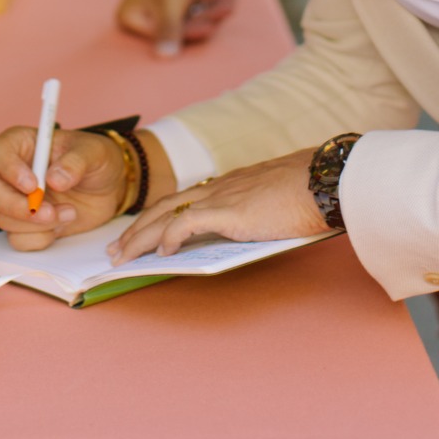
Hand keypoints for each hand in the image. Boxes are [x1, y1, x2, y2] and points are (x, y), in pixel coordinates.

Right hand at [0, 126, 126, 250]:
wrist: (112, 187)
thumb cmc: (98, 159)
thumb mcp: (94, 152)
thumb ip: (76, 162)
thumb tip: (54, 179)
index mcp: (25, 144)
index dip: (9, 169)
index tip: (32, 185)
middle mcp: (15, 172)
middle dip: (15, 205)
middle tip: (47, 212)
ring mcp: (18, 200)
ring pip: (3, 218)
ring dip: (37, 223)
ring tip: (70, 212)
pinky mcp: (27, 225)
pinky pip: (18, 239)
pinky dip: (41, 238)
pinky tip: (62, 223)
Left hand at [106, 149, 326, 264]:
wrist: (323, 181)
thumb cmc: (307, 194)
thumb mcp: (271, 203)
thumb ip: (251, 215)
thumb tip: (241, 234)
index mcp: (228, 185)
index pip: (181, 200)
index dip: (156, 216)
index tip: (141, 233)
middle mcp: (218, 188)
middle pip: (163, 207)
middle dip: (136, 230)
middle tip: (115, 250)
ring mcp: (221, 197)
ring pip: (166, 215)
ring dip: (140, 237)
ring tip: (123, 257)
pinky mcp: (228, 211)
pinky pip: (187, 224)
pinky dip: (169, 237)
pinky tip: (161, 253)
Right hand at [115, 0, 234, 55]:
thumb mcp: (169, 6)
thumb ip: (168, 31)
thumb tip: (164, 57)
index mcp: (130, 18)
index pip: (163, 34)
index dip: (188, 31)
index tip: (210, 27)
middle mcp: (140, 16)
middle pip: (177, 27)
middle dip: (205, 17)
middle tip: (227, 10)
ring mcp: (157, 11)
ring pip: (188, 19)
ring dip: (211, 11)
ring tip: (229, 4)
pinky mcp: (172, 4)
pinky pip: (192, 11)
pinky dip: (209, 6)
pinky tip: (227, 1)